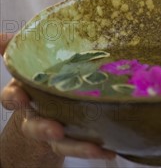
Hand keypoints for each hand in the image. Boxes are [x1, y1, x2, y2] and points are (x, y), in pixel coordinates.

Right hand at [0, 33, 115, 162]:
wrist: (55, 103)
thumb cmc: (44, 76)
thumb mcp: (33, 59)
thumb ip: (16, 46)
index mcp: (26, 94)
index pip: (12, 97)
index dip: (14, 98)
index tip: (21, 97)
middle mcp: (38, 116)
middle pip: (35, 127)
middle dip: (44, 130)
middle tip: (56, 130)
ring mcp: (57, 129)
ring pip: (62, 143)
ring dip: (77, 147)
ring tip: (94, 149)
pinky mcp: (76, 138)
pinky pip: (85, 147)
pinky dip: (98, 150)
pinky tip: (112, 150)